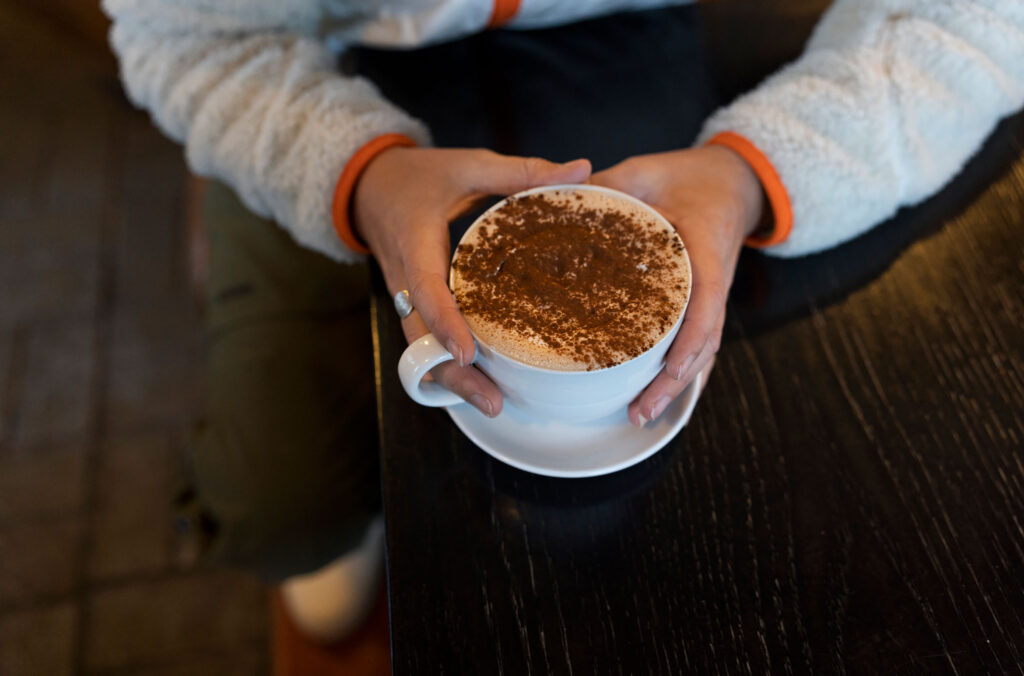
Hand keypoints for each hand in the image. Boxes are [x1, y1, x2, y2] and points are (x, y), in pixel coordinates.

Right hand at [353, 147, 591, 416]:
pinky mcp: (412, 307)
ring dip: (450, 381)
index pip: (425, 288)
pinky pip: (424, 344)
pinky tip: (479, 386)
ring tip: (493, 404)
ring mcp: (404, 298)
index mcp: (416, 241)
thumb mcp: (469, 165)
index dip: (446, 322)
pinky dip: (446, 368)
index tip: (469, 354)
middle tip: (493, 402)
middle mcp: (404, 278)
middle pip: (419, 338)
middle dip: (451, 374)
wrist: (368, 187)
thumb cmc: (419, 176)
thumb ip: (522, 171)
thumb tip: (581, 170)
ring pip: (419, 350)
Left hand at [590, 145, 763, 425]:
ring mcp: (709, 296)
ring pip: (700, 350)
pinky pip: (693, 340)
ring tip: (639, 414)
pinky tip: (652, 393)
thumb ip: (609, 184)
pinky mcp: (699, 302)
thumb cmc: (689, 176)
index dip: (689, 343)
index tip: (670, 371)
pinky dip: (676, 369)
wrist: (730, 180)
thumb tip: (559, 202)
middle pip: (703, 344)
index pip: (705, 305)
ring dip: (674, 385)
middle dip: (674, 383)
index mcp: (706, 250)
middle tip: (638, 413)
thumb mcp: (646, 171)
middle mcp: (713, 281)